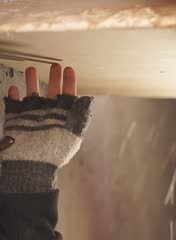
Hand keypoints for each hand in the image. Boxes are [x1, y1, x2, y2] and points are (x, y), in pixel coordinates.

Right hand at [0, 64, 93, 191]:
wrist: (32, 164)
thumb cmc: (55, 152)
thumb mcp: (73, 133)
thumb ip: (81, 115)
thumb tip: (89, 99)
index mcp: (63, 117)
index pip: (68, 95)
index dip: (69, 82)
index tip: (69, 69)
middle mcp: (48, 115)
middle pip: (51, 92)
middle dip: (53, 78)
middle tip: (54, 65)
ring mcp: (31, 116)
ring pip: (32, 94)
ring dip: (31, 82)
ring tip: (31, 69)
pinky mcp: (16, 120)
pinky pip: (13, 104)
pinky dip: (13, 95)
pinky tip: (14, 87)